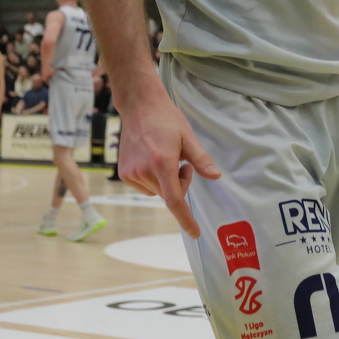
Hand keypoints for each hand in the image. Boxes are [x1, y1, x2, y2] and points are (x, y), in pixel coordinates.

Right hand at [118, 91, 219, 236]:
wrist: (138, 106)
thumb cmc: (166, 119)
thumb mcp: (188, 137)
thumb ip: (200, 160)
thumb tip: (216, 177)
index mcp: (161, 163)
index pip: (174, 200)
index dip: (185, 219)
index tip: (195, 232)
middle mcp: (143, 171)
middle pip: (168, 194)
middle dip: (179, 183)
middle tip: (181, 161)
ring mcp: (130, 173)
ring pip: (156, 191)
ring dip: (164, 181)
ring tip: (162, 155)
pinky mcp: (123, 173)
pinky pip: (144, 186)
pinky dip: (152, 179)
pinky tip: (150, 158)